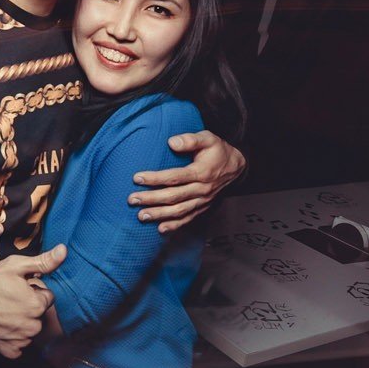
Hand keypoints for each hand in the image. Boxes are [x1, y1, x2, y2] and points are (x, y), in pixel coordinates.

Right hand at [0, 244, 65, 358]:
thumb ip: (43, 262)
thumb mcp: (15, 266)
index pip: (47, 297)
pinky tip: (1, 327)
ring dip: (22, 322)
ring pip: (30, 329)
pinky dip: (13, 338)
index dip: (33, 291)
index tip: (18, 289)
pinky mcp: (11, 351)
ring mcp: (22, 340)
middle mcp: (33, 326)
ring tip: (3, 312)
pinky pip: (20, 345)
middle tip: (9, 300)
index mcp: (37, 305)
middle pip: (39, 314)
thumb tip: (64, 251)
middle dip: (29, 307)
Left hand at [128, 131, 245, 232]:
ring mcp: (202, 201)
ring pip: (178, 211)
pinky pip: (188, 219)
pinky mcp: (203, 207)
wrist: (236, 167)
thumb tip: (171, 142)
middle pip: (173, 196)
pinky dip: (174, 225)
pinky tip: (160, 229)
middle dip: (151, 199)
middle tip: (132, 199)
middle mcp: (202, 189)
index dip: (155, 178)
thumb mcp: (208, 138)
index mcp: (201, 172)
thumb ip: (190, 139)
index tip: (137, 178)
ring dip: (159, 214)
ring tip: (141, 216)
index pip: (174, 177)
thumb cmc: (218, 151)